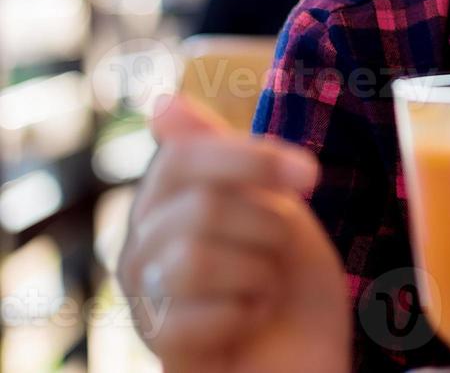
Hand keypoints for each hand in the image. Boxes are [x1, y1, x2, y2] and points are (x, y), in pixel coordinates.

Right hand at [117, 94, 351, 372]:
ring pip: (195, 259)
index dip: (252, 159)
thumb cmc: (291, 279)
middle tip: (282, 252)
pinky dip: (245, 316)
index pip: (184, 157)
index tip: (311, 176)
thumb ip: (223, 154)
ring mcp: (143, 300)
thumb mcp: (272, 203)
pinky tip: (251, 322)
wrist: (309, 354)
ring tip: (266, 287)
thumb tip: (161, 102)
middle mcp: (138, 248)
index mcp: (164, 204)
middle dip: (267, 228)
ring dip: (259, 273)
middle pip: (201, 206)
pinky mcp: (160, 346)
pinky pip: (195, 317)